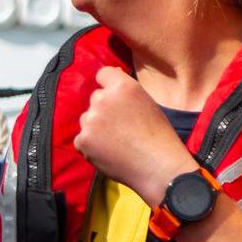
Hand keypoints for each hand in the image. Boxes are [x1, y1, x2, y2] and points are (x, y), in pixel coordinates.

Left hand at [74, 67, 197, 205]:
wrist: (159, 167)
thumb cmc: (159, 136)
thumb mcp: (147, 103)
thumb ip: (126, 91)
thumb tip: (111, 77)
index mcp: (122, 86)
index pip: (103, 74)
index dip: (108, 85)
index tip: (115, 98)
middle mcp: (103, 99)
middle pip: (95, 98)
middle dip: (105, 110)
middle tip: (122, 127)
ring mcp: (90, 120)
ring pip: (87, 119)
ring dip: (97, 128)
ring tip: (118, 142)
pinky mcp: (82, 140)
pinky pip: (82, 139)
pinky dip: (92, 146)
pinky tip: (110, 152)